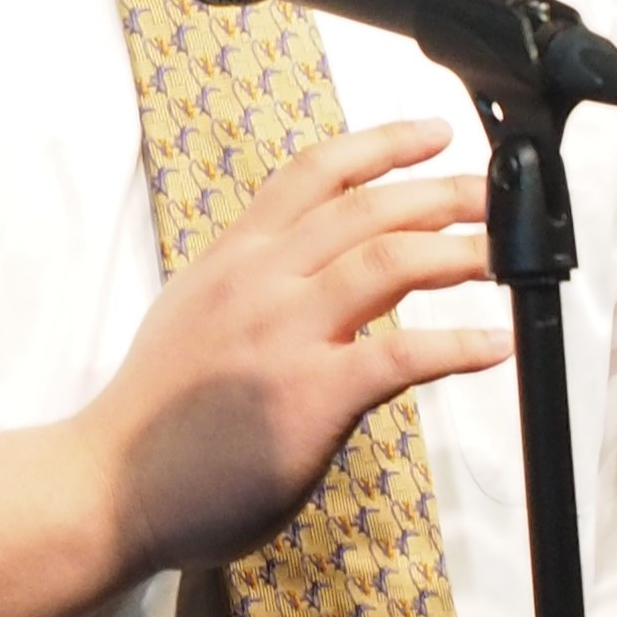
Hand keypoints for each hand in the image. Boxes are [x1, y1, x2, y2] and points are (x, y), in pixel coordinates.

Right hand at [74, 118, 508, 576]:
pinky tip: (493, 346)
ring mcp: (284, 336)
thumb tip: (306, 271)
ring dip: (459, 252)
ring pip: (389, 262)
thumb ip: (253, 284)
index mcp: (235, 257)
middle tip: (493, 194)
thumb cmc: (155, 414)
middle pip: (367, 207)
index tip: (431, 134)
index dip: (381, 144)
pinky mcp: (307, 398)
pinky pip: (400, 357)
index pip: (313, 172)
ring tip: (505, 256)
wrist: (111, 483)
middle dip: (441, 191)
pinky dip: (457, 347)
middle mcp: (261, 281)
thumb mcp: (195, 313)